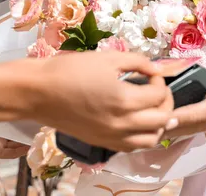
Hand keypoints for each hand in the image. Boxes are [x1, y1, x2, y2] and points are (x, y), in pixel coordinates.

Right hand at [28, 51, 175, 151]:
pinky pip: (132, 147)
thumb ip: (139, 62)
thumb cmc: (71, 70)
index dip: (160, 82)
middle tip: (159, 91)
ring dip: (159, 125)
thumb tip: (157, 70)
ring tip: (155, 110)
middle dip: (166, 103)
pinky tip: (139, 123)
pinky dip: (142, 137)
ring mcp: (112, 137)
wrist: (38, 91)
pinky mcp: (102, 143)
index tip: (152, 75)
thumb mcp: (109, 58)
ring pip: (150, 140)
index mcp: (124, 100)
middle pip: (161, 120)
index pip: (159, 95)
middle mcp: (122, 124)